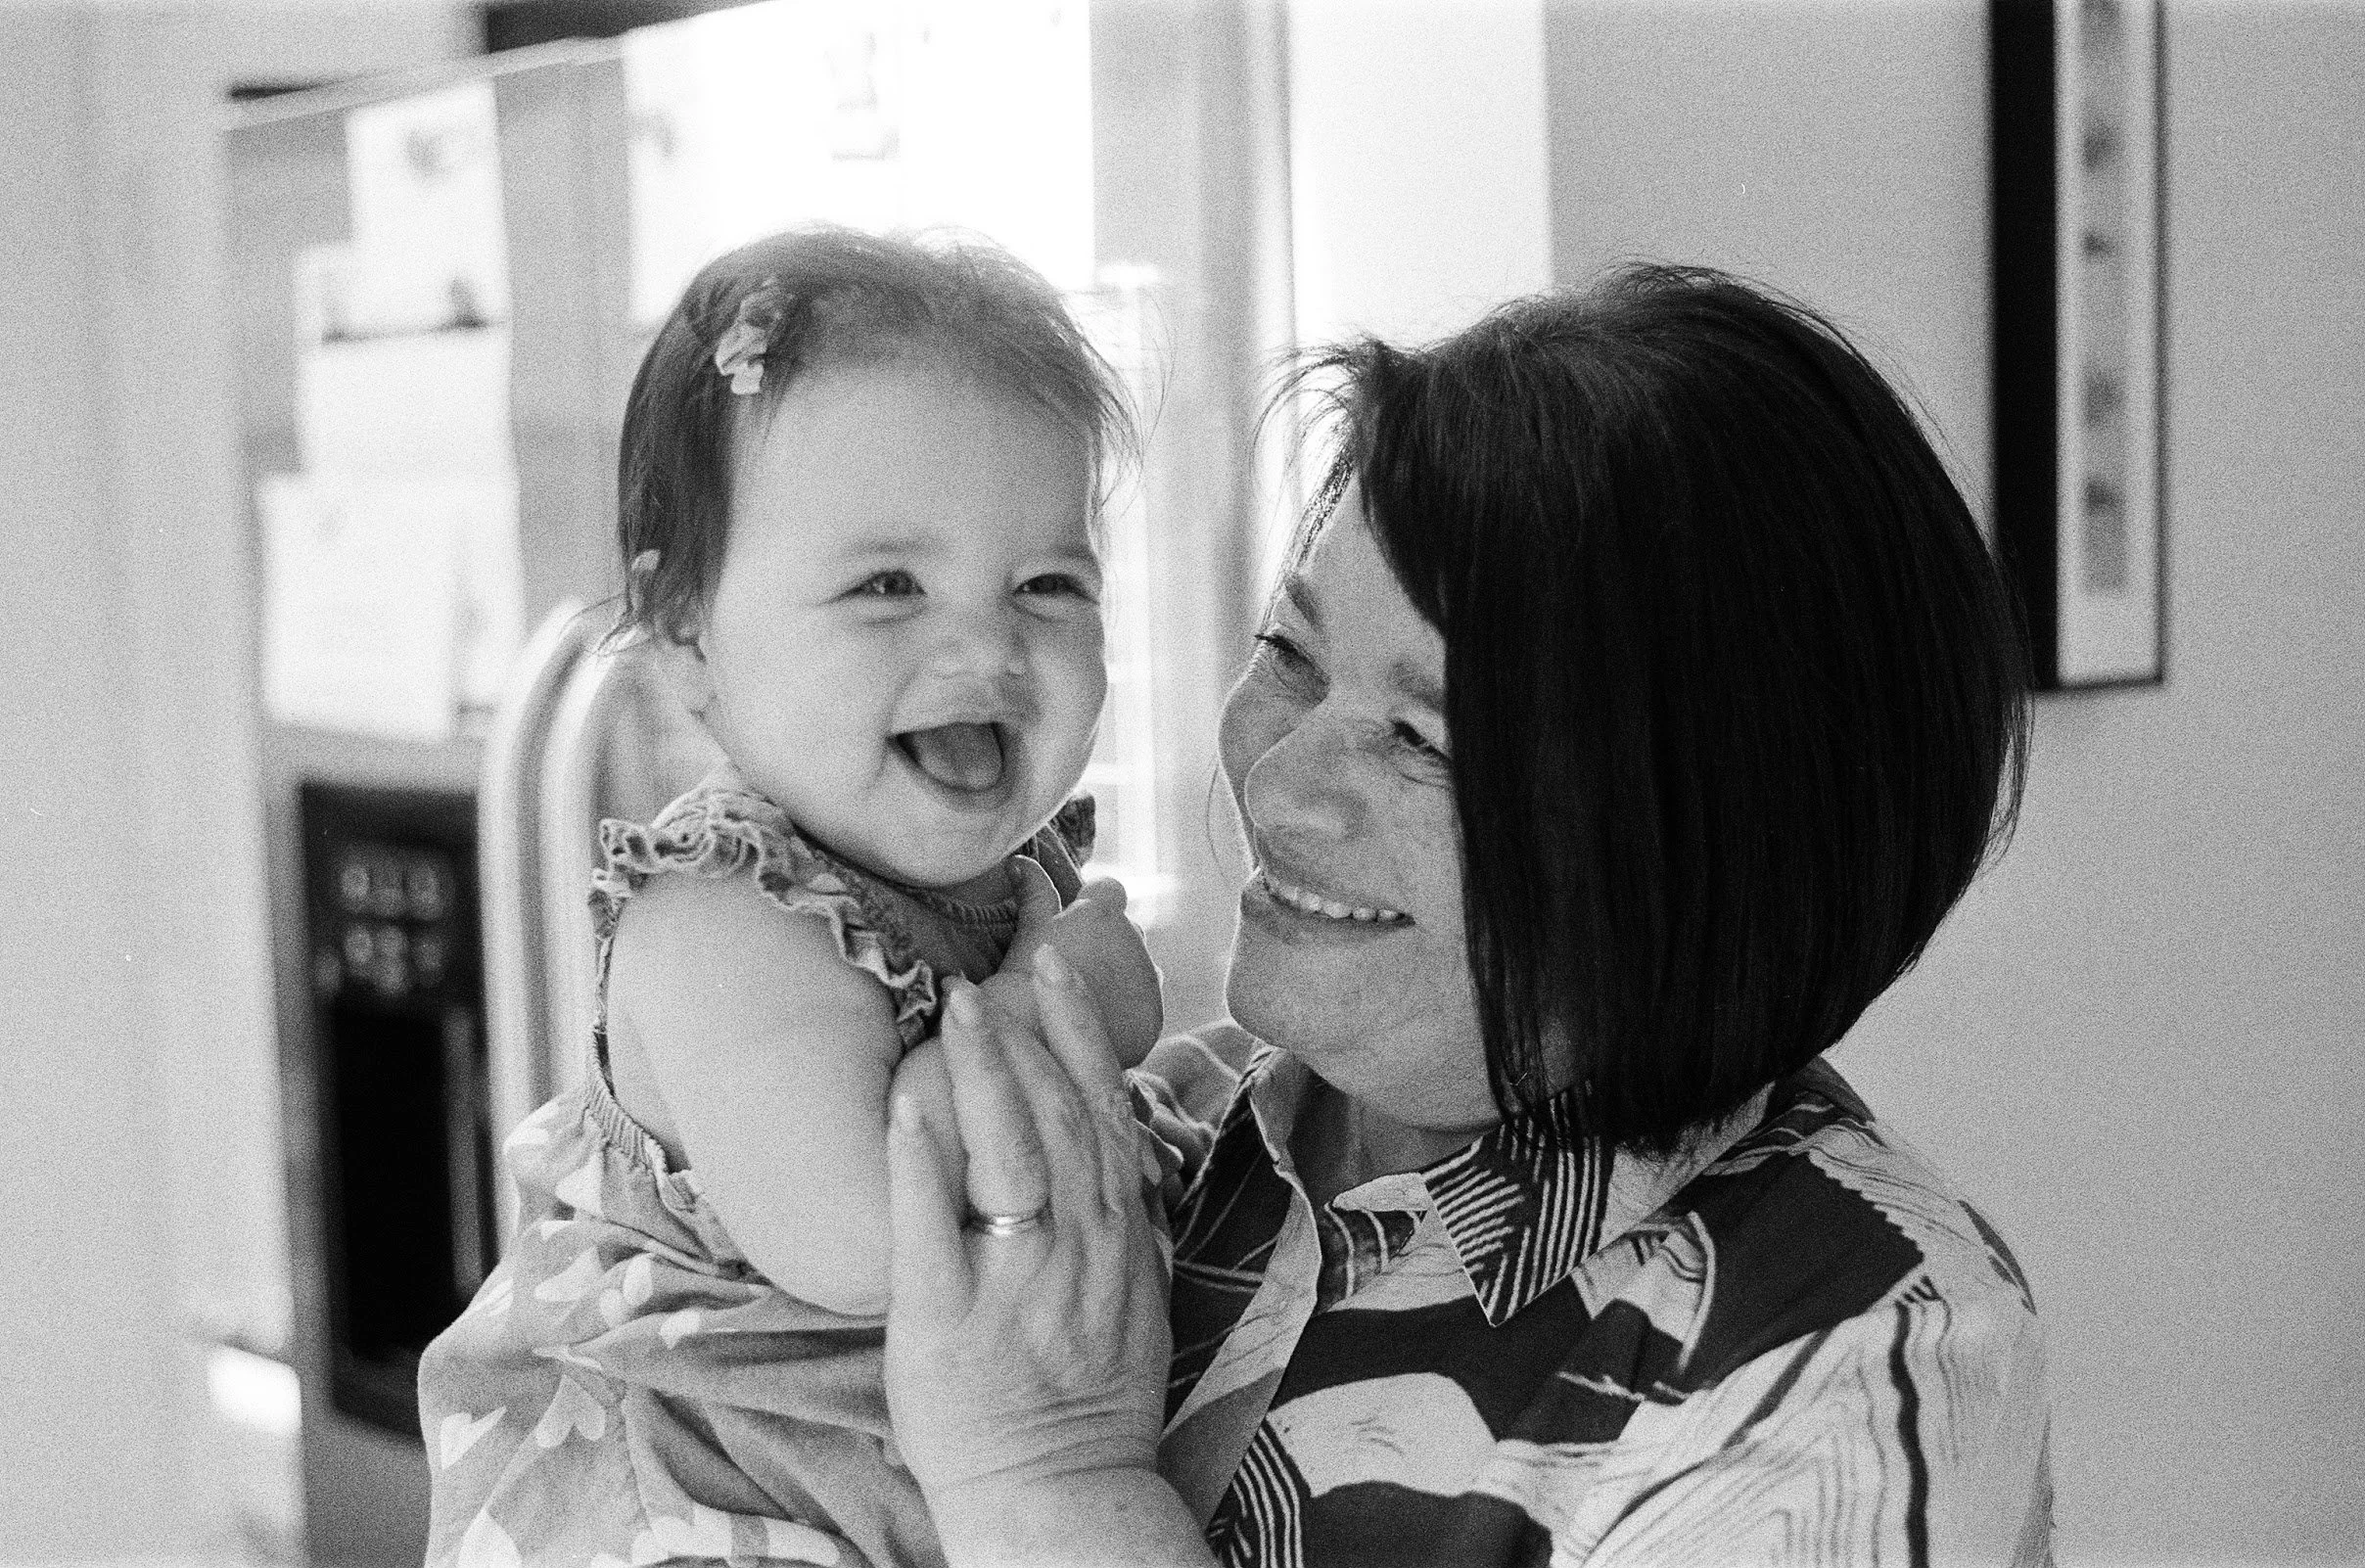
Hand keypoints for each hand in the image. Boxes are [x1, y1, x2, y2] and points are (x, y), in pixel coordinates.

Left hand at [885, 959, 1197, 1564]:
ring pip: (1008, 1152)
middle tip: (986, 973)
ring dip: (984, 1072)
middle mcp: (1074, 1244)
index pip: (1104, 1112)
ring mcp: (1013, 1279)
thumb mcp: (1137, 1295)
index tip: (1055, 972)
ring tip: (957, 1010)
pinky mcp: (946, 1318)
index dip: (1080, 1036)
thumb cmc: (1093, 1397)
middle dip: (1025, 1034)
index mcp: (1117, 1234)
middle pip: (1055, 1116)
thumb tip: (1116, 1138)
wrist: (1062, 1494)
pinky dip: (921, 1160)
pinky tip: (905, 1105)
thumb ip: (1122, 1217)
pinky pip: (932, 1226)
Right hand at [995, 859, 1163, 1067]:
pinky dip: (1130, 1011)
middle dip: (1110, 944)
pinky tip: (1102, 1022)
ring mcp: (1147, 981)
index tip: (1076, 923)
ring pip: (1143, 970)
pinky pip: (1147, 1007)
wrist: (1031, 1043)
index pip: (1110, 890)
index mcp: (1103, 913)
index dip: (1094, 903)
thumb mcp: (1027, 932)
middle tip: (1076, 968)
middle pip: (1130, 932)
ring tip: (1089, 998)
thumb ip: (1033, 892)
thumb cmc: (1019, 982)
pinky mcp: (1152, 1018)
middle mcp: (1134, 941)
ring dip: (1124, 976)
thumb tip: (1018, 861)